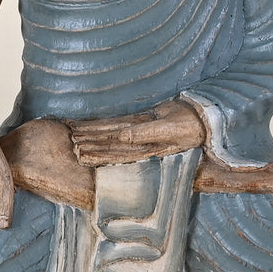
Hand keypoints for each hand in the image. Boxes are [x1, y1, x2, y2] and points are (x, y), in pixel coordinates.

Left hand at [67, 100, 205, 166]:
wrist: (202, 119)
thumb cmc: (188, 126)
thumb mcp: (167, 130)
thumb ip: (144, 133)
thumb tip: (121, 137)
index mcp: (143, 149)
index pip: (114, 152)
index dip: (96, 152)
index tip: (79, 151)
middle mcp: (138, 144)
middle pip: (109, 144)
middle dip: (90, 144)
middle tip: (70, 144)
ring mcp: (139, 133)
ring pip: (111, 134)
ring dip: (94, 134)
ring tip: (75, 135)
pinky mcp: (141, 122)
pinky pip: (119, 123)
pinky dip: (105, 124)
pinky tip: (92, 124)